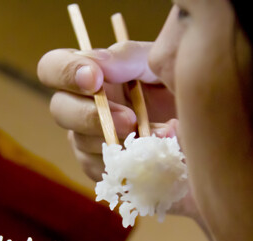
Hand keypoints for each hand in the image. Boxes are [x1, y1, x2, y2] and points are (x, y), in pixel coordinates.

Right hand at [37, 41, 175, 181]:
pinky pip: (103, 171)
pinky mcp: (104, 171)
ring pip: (81, 144)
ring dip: (121, 142)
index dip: (66, 72)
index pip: (53, 67)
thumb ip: (127, 57)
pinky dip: (130, 164)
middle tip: (130, 120)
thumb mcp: (156, 64)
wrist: (200, 126)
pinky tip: (157, 156)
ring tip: (162, 137)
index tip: (95, 79)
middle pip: (59, 110)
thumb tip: (98, 65)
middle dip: (91, 115)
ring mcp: (88, 142)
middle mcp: (81, 108)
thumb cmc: (174, 89)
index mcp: (88, 75)